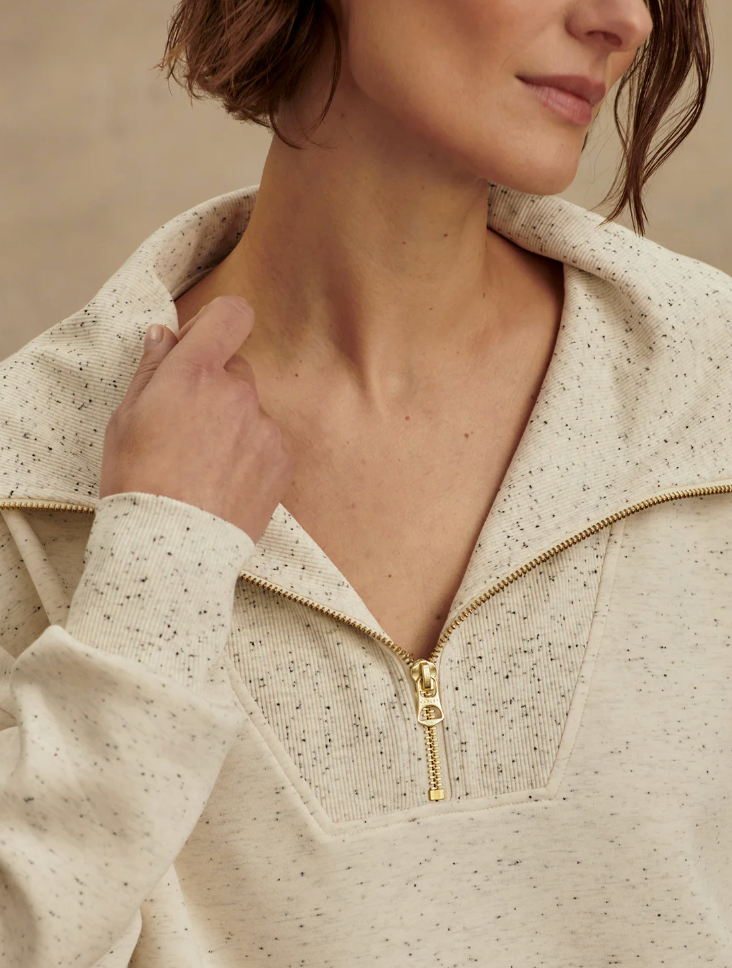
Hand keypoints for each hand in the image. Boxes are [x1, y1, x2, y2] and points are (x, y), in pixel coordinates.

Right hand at [99, 295, 294, 543]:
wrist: (171, 545)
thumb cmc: (138, 481)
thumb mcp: (126, 419)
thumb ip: (152, 369)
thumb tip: (165, 334)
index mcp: (194, 373)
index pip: (230, 315)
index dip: (218, 324)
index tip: (202, 343)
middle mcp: (237, 392)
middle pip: (235, 369)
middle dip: (214, 387)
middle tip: (186, 428)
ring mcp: (264, 426)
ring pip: (250, 410)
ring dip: (232, 425)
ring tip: (203, 466)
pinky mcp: (282, 458)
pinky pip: (266, 442)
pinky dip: (250, 455)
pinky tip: (224, 481)